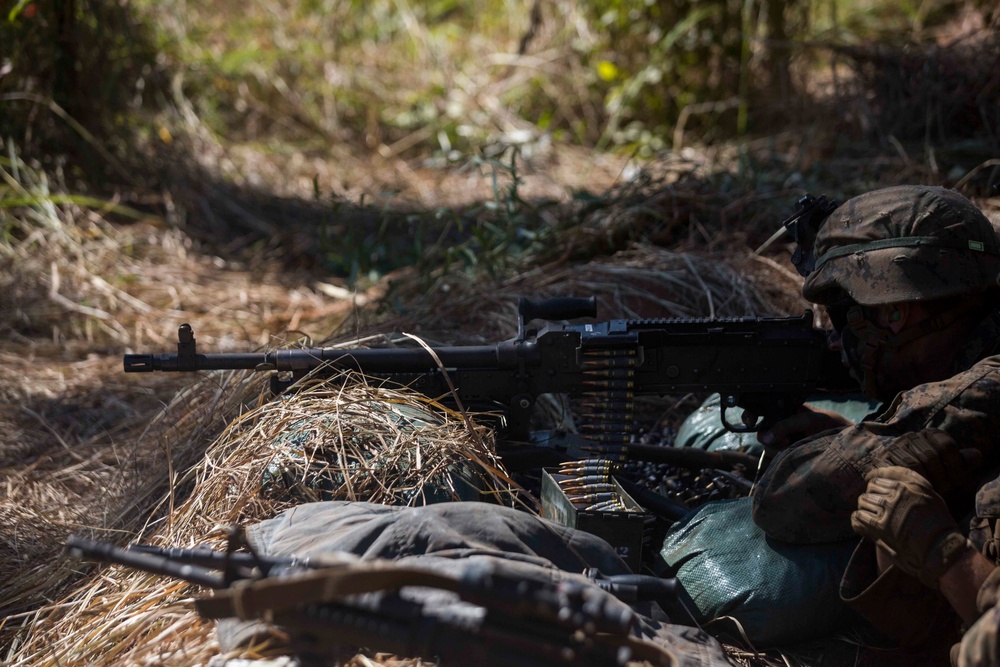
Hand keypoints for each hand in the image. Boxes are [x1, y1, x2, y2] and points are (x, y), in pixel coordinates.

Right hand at [757, 405, 852, 448]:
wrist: (841, 442)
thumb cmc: (827, 423)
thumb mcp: (807, 419)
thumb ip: (785, 425)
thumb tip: (765, 437)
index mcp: (782, 410)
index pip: (759, 410)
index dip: (750, 415)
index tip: (751, 422)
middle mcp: (778, 424)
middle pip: (760, 430)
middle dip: (769, 436)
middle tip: (785, 438)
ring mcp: (781, 438)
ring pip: (766, 444)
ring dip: (777, 446)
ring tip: (792, 443)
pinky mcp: (785, 452)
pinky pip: (774, 454)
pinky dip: (781, 453)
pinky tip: (793, 449)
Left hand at [851, 466, 971, 588]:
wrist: (942, 549)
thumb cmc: (939, 524)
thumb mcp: (930, 495)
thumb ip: (911, 481)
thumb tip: (884, 475)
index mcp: (910, 485)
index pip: (881, 475)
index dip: (875, 480)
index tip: (869, 481)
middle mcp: (898, 494)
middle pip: (871, 488)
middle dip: (871, 495)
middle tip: (875, 506)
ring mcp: (888, 510)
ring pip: (863, 501)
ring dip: (865, 508)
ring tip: (870, 516)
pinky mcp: (881, 527)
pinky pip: (859, 517)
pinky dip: (858, 520)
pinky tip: (863, 525)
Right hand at [871, 429, 981, 497]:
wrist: (901, 489)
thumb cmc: (931, 479)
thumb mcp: (950, 472)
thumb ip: (962, 463)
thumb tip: (976, 455)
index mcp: (930, 435)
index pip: (946, 444)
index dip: (955, 465)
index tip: (957, 481)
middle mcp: (911, 436)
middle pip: (931, 455)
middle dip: (941, 477)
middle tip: (945, 492)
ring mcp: (894, 447)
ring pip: (915, 463)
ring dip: (926, 481)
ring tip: (931, 492)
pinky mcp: (882, 460)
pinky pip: (898, 470)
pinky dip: (909, 481)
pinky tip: (916, 489)